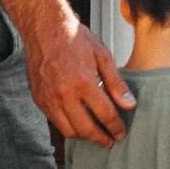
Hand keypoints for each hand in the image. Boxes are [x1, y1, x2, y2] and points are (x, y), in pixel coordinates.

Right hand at [24, 12, 134, 144]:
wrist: (45, 28)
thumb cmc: (75, 38)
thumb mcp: (102, 55)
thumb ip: (116, 83)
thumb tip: (129, 104)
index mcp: (83, 82)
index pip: (104, 114)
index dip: (116, 127)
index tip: (121, 133)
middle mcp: (64, 95)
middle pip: (86, 129)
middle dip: (101, 138)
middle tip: (110, 140)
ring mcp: (49, 100)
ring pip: (68, 131)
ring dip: (84, 136)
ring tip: (95, 134)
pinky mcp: (39, 100)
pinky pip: (55, 122)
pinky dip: (68, 126)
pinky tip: (78, 122)